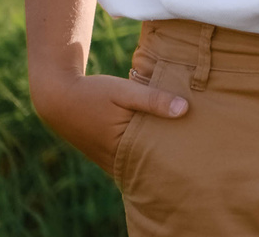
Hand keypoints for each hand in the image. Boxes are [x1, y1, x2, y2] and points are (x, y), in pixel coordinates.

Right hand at [31, 70, 187, 174]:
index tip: (200, 154)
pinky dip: (143, 157)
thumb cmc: (94, 93)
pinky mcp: (105, 156)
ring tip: (186, 153)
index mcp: (121, 148)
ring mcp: (108, 161)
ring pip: (139, 166)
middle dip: (170, 162)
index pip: (156, 161)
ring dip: (156, 160)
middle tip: (199, 155)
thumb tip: (185, 109)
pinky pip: (129, 162)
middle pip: (149, 166)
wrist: (58, 98)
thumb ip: (153, 100)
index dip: (177, 158)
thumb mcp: (125, 91)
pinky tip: (160, 149)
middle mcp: (114, 161)